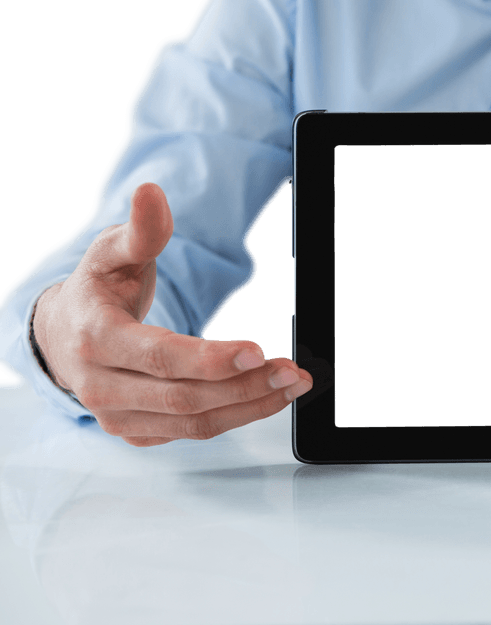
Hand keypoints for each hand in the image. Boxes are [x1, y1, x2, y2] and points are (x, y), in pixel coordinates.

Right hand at [32, 182, 312, 446]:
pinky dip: (235, 417)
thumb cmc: (96, 290)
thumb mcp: (112, 251)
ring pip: (193, 422)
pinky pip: (193, 431)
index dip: (209, 359)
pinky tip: (268, 398)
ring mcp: (117, 415)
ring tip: (292, 384)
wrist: (64, 335)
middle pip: (182, 397)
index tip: (258, 350)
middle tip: (292, 370)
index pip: (158, 356)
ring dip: (250, 406)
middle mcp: (101, 386)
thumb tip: (151, 193)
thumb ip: (141, 228)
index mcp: (95, 338)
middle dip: (244, 386)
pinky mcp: (137, 431)